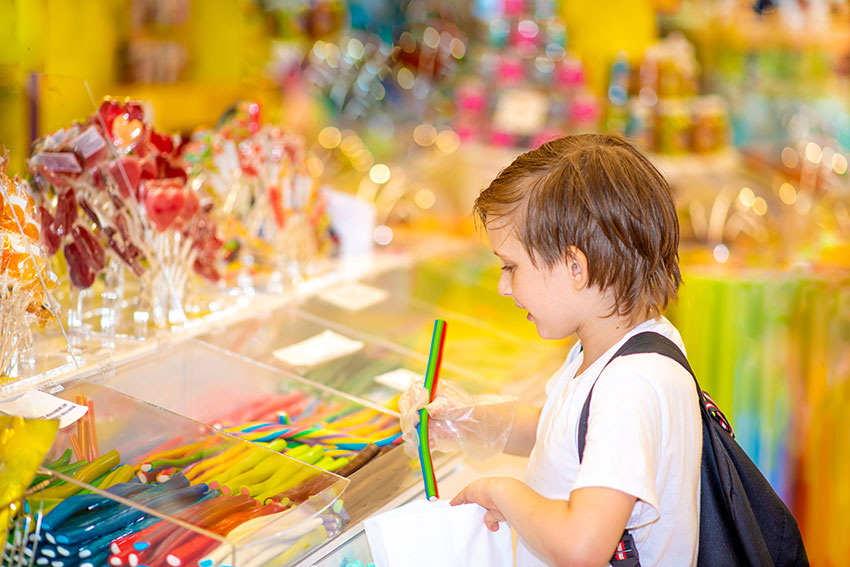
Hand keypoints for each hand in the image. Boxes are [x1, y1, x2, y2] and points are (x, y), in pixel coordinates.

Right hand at [398, 379, 519, 460]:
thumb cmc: (472, 410)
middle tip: (416, 430)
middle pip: (407, 410)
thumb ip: (442, 406)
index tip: (417, 412)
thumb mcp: (459, 406)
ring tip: (426, 442)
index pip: (413, 392)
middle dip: (409, 422)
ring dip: (414, 436)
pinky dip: (419, 446)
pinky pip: (416, 442)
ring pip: (409, 428)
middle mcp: (424, 404)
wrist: (482, 427)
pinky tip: (430, 447)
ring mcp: (424, 420)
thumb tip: (427, 408)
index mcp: (431, 389)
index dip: (412, 402)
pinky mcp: (427, 434)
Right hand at [451, 478, 507, 531]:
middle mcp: (488, 498)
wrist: (500, 495)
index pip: (470, 498)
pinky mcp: (499, 515)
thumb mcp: (466, 492)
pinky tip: (487, 526)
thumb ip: (459, 499)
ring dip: (481, 521)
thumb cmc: (486, 488)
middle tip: (466, 520)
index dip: (464, 504)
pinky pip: (492, 524)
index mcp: (480, 490)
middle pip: (478, 509)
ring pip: (485, 518)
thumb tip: (453, 504)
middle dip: (473, 515)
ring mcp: (493, 507)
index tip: (458, 512)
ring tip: (475, 524)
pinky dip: (489, 526)